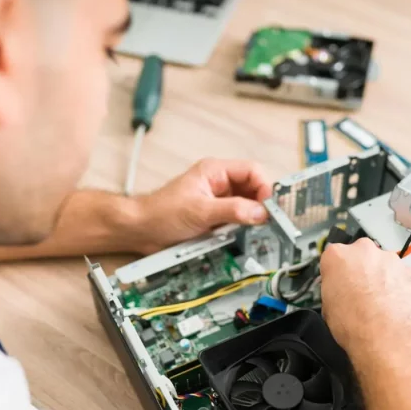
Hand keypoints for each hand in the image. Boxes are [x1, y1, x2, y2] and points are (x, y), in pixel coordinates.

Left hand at [131, 159, 271, 253]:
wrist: (141, 231)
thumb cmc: (160, 212)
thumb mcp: (200, 210)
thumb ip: (232, 210)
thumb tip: (259, 212)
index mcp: (215, 171)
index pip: (252, 171)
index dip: (264, 187)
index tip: (269, 207)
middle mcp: (219, 185)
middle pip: (253, 191)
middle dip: (260, 206)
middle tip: (266, 222)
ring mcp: (218, 202)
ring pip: (247, 208)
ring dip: (250, 220)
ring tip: (252, 231)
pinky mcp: (215, 219)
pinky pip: (236, 223)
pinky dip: (241, 231)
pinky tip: (239, 238)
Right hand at [320, 238, 410, 359]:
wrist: (388, 338)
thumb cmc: (357, 325)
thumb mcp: (328, 308)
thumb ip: (334, 289)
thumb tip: (338, 292)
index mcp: (338, 256)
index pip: (333, 258)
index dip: (336, 274)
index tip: (339, 284)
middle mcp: (365, 252)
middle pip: (360, 256)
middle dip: (360, 272)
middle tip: (359, 294)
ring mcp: (390, 260)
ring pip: (383, 266)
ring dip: (380, 279)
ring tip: (378, 304)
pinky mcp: (410, 272)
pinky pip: (401, 276)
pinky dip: (397, 287)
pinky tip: (393, 307)